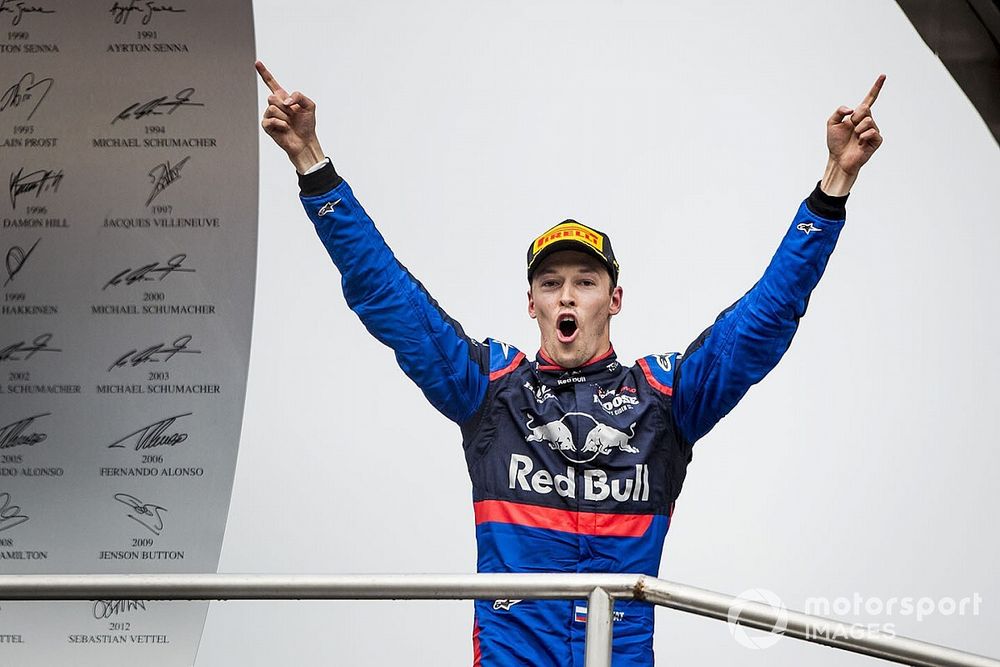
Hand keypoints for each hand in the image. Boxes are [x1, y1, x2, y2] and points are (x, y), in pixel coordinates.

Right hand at [255, 60, 324, 172]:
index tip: (257, 62)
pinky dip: (281, 124)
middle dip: (285, 106)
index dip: (264, 73)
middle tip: (292, 116)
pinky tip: (285, 128)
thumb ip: (299, 96)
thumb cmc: (307, 125)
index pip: (272, 83)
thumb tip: (285, 100)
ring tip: (289, 123)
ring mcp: (269, 115)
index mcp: (283, 98)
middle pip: (272, 97)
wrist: (305, 141)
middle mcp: (274, 105)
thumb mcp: (309, 105)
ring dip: (285, 116)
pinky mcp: (266, 125)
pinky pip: (271, 119)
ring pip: (272, 108)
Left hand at [821, 75, 884, 195]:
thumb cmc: (835, 143)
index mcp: (858, 116)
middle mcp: (868, 121)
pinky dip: (863, 136)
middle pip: (865, 109)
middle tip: (851, 128)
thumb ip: (839, 111)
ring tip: (855, 138)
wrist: (839, 160)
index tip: (883, 75)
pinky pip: (871, 132)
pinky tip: (860, 143)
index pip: (869, 99)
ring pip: (868, 120)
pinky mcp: (877, 140)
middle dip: (855, 117)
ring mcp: (873, 130)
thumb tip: (853, 109)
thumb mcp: (831, 123)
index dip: (876, 87)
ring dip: (857, 129)